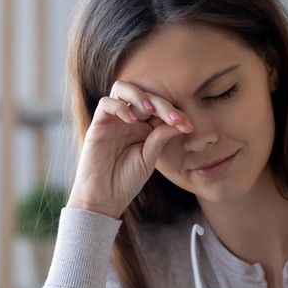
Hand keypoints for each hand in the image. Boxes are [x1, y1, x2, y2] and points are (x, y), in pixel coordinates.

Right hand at [67, 81, 193, 218]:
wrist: (104, 198)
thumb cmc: (126, 180)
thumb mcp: (149, 158)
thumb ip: (159, 138)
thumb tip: (177, 122)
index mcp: (144, 127)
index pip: (160, 109)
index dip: (175, 113)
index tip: (189, 127)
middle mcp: (129, 119)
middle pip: (145, 96)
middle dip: (163, 105)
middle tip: (175, 119)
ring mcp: (113, 120)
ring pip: (123, 89)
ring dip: (140, 96)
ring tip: (151, 111)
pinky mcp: (98, 125)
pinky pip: (106, 104)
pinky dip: (120, 107)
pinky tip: (133, 121)